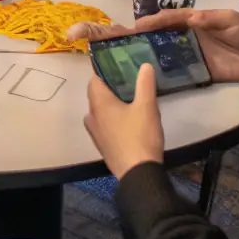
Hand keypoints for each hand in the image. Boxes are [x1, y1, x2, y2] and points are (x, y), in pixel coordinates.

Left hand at [84, 64, 163, 179]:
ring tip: (130, 101)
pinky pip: (103, 126)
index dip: (105, 72)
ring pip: (99, 112)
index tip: (120, 67)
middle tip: (129, 82)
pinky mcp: (102, 146)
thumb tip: (144, 65)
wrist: (138, 173)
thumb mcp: (147, 106)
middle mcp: (92, 116)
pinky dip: (112, 119)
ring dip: (111, 105)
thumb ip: (145, 84)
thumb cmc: (140, 136)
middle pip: (96, 95)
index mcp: (99, 104)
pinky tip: (128, 122)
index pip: (94, 80)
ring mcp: (95, 133)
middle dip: (110, 88)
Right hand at [131, 8, 238, 84]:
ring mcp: (192, 55)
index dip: (154, 21)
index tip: (137, 26)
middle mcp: (189, 37)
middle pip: (162, 35)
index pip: (170, 19)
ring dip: (148, 55)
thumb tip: (191, 17)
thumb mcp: (231, 19)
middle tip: (121, 40)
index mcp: (195, 20)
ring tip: (127, 60)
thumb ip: (211, 19)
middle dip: (143, 36)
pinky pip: (178, 73)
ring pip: (166, 53)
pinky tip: (148, 78)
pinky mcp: (198, 73)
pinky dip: (164, 74)